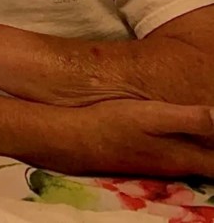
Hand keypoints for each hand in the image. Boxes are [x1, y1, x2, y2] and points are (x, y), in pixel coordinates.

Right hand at [85, 98, 213, 176]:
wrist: (80, 139)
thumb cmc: (116, 124)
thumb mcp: (152, 115)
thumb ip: (189, 118)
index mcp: (184, 156)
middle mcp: (179, 165)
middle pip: (212, 165)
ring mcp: (165, 163)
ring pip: (199, 161)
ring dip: (209, 148)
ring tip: (209, 129)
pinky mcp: (153, 156)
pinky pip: (185, 155)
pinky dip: (196, 146)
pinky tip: (192, 133)